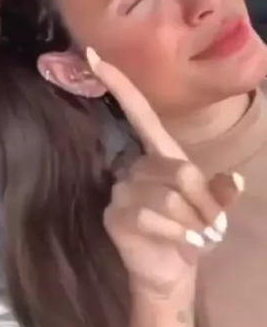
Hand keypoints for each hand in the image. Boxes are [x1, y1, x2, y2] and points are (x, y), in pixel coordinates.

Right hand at [86, 48, 242, 305]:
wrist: (173, 271)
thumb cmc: (192, 232)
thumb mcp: (214, 209)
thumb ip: (221, 192)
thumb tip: (233, 180)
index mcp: (159, 154)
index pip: (139, 112)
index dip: (119, 84)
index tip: (93, 55)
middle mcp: (135, 167)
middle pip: (180, 170)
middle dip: (205, 203)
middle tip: (210, 226)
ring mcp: (121, 190)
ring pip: (169, 197)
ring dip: (193, 223)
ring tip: (197, 239)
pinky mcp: (114, 215)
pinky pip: (151, 216)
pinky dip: (177, 234)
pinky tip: (182, 245)